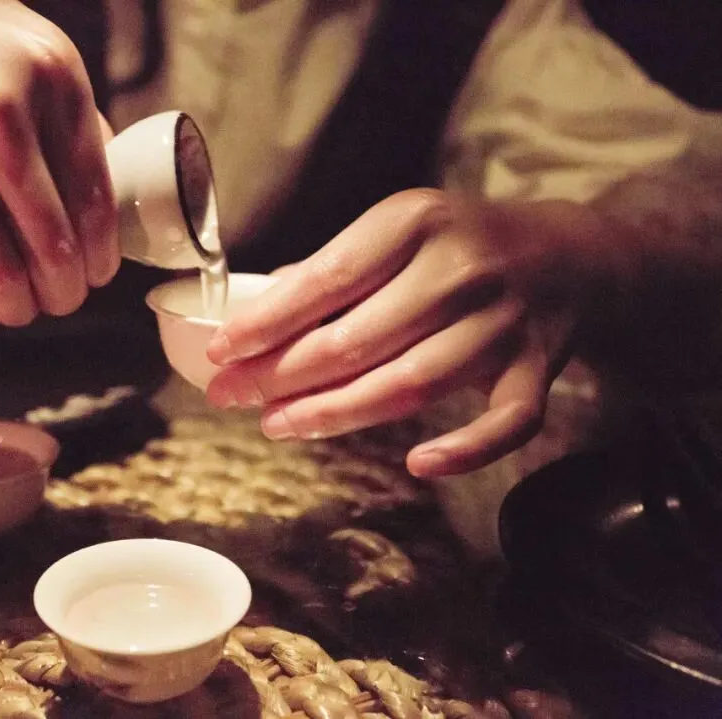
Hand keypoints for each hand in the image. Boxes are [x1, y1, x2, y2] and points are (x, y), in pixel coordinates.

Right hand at [0, 0, 117, 324]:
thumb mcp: (35, 50)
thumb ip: (71, 115)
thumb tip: (103, 191)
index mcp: (54, 81)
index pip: (96, 201)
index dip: (100, 258)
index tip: (94, 278)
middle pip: (51, 244)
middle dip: (61, 294)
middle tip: (55, 304)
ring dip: (13, 307)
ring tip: (13, 312)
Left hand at [205, 189, 607, 477]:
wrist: (573, 254)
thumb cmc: (465, 243)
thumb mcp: (402, 227)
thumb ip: (339, 266)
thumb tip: (259, 311)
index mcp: (416, 222)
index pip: (328, 278)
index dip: (268, 322)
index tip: (221, 351)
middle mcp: (462, 269)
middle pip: (358, 339)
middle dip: (281, 375)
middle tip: (233, 397)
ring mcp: (505, 322)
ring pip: (412, 384)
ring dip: (336, 413)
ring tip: (279, 425)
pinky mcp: (539, 368)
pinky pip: (506, 422)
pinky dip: (465, 450)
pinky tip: (416, 463)